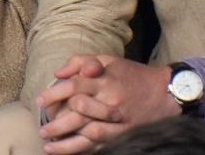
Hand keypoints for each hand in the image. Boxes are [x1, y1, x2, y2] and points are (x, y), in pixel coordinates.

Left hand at [37, 56, 179, 153]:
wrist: (166, 93)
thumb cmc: (133, 74)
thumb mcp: (108, 59)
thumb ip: (80, 61)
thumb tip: (58, 74)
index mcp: (105, 80)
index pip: (73, 87)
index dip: (53, 94)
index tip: (38, 101)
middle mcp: (110, 101)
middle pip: (78, 113)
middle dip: (56, 123)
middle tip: (42, 129)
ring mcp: (118, 121)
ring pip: (88, 135)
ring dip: (67, 143)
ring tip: (49, 147)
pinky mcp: (125, 135)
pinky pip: (102, 146)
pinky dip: (84, 151)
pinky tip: (69, 153)